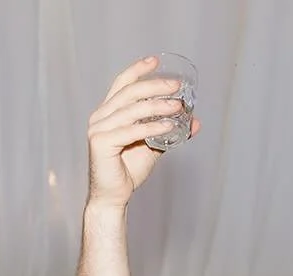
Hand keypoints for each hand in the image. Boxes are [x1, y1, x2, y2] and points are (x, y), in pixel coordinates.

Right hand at [86, 57, 201, 208]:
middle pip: (129, 93)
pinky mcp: (101, 143)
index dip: (138, 70)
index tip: (156, 60)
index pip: (122, 84)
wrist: (113, 197)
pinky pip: (131, 130)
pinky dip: (152, 127)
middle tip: (176, 86)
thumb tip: (194, 121)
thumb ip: (169, 131)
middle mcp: (100, 117)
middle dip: (154, 86)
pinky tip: (168, 125)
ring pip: (132, 110)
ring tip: (178, 107)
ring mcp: (98, 129)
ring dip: (157, 106)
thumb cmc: (128, 171)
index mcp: (107, 113)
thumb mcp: (153, 146)